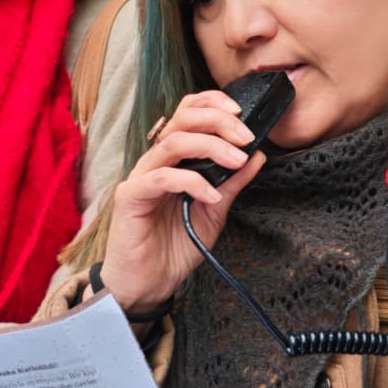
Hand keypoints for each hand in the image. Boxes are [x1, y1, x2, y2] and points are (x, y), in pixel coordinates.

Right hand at [101, 90, 265, 313]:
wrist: (149, 283)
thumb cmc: (175, 245)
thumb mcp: (215, 211)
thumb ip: (232, 183)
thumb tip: (256, 155)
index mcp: (174, 158)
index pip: (188, 113)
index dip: (213, 104)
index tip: (243, 114)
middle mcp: (156, 161)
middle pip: (182, 119)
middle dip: (218, 121)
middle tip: (245, 137)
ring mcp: (142, 177)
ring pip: (173, 142)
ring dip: (211, 147)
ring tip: (235, 162)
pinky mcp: (131, 197)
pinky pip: (162, 178)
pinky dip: (192, 182)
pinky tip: (212, 197)